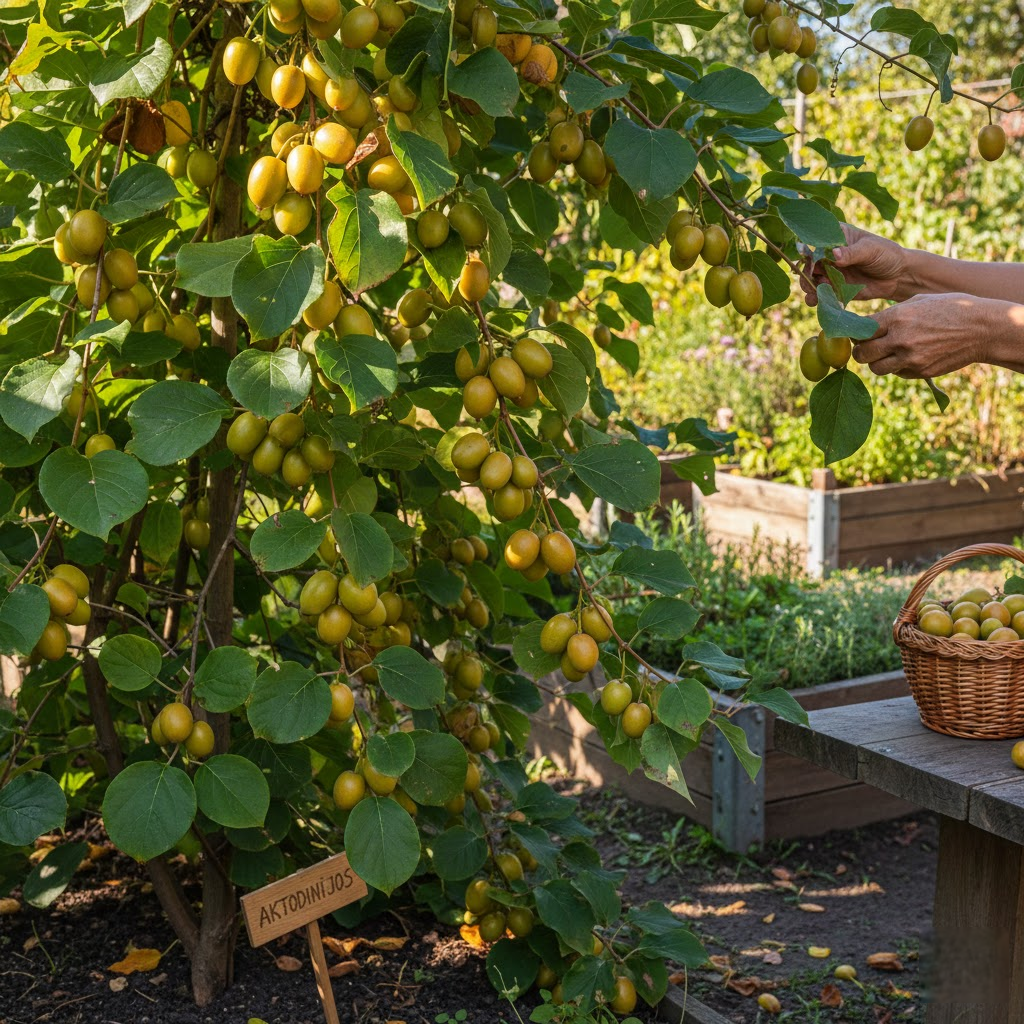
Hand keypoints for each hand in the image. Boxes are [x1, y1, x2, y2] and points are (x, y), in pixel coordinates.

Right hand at [801, 224, 911, 305]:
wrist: (898, 276)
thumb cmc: (886, 255)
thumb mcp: (870, 250)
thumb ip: (852, 253)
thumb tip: (834, 255)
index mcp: (837, 236)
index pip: (817, 242)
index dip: (810, 252)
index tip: (812, 263)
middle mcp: (830, 254)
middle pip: (809, 263)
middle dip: (807, 274)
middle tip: (811, 282)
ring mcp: (831, 271)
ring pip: (811, 280)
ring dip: (809, 287)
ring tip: (814, 294)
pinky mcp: (834, 288)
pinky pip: (821, 293)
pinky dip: (816, 298)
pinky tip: (818, 301)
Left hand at [852, 293, 983, 377]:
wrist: (982, 328)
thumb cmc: (951, 308)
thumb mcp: (920, 301)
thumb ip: (893, 313)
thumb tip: (869, 324)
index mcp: (898, 317)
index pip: (861, 330)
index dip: (856, 333)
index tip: (858, 333)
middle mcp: (900, 339)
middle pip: (862, 354)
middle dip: (861, 351)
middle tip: (866, 348)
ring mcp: (910, 358)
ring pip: (876, 369)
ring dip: (877, 362)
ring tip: (885, 354)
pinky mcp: (920, 371)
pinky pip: (897, 373)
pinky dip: (897, 368)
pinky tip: (907, 357)